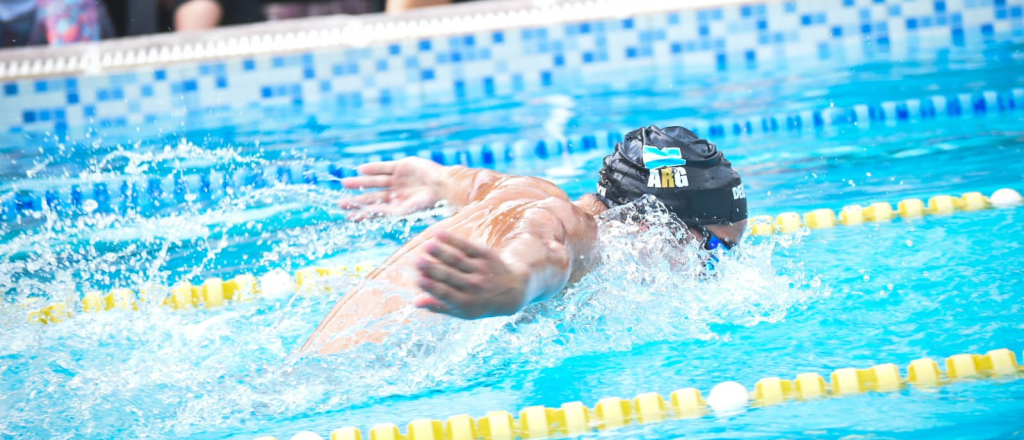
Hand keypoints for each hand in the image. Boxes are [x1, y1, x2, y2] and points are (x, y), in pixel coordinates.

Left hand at [339, 157, 444, 220]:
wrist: (443, 186)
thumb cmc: (427, 203)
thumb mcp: (404, 211)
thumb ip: (385, 211)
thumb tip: (365, 212)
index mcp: (398, 206)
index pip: (376, 210)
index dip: (361, 212)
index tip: (347, 215)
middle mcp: (397, 193)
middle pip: (372, 196)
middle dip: (357, 199)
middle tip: (340, 202)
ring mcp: (399, 179)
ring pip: (375, 181)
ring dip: (360, 182)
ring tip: (344, 183)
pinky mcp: (402, 166)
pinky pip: (384, 167)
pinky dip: (372, 168)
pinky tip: (360, 170)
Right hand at [413, 230, 528, 319]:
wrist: (512, 291)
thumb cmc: (481, 302)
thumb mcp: (463, 312)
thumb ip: (439, 306)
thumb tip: (415, 302)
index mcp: (467, 303)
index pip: (446, 294)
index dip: (432, 287)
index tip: (417, 279)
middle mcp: (475, 286)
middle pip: (450, 275)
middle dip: (432, 268)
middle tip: (415, 260)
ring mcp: (481, 269)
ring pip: (457, 259)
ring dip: (440, 252)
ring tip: (425, 246)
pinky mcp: (485, 254)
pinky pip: (466, 245)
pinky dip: (452, 239)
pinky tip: (437, 233)